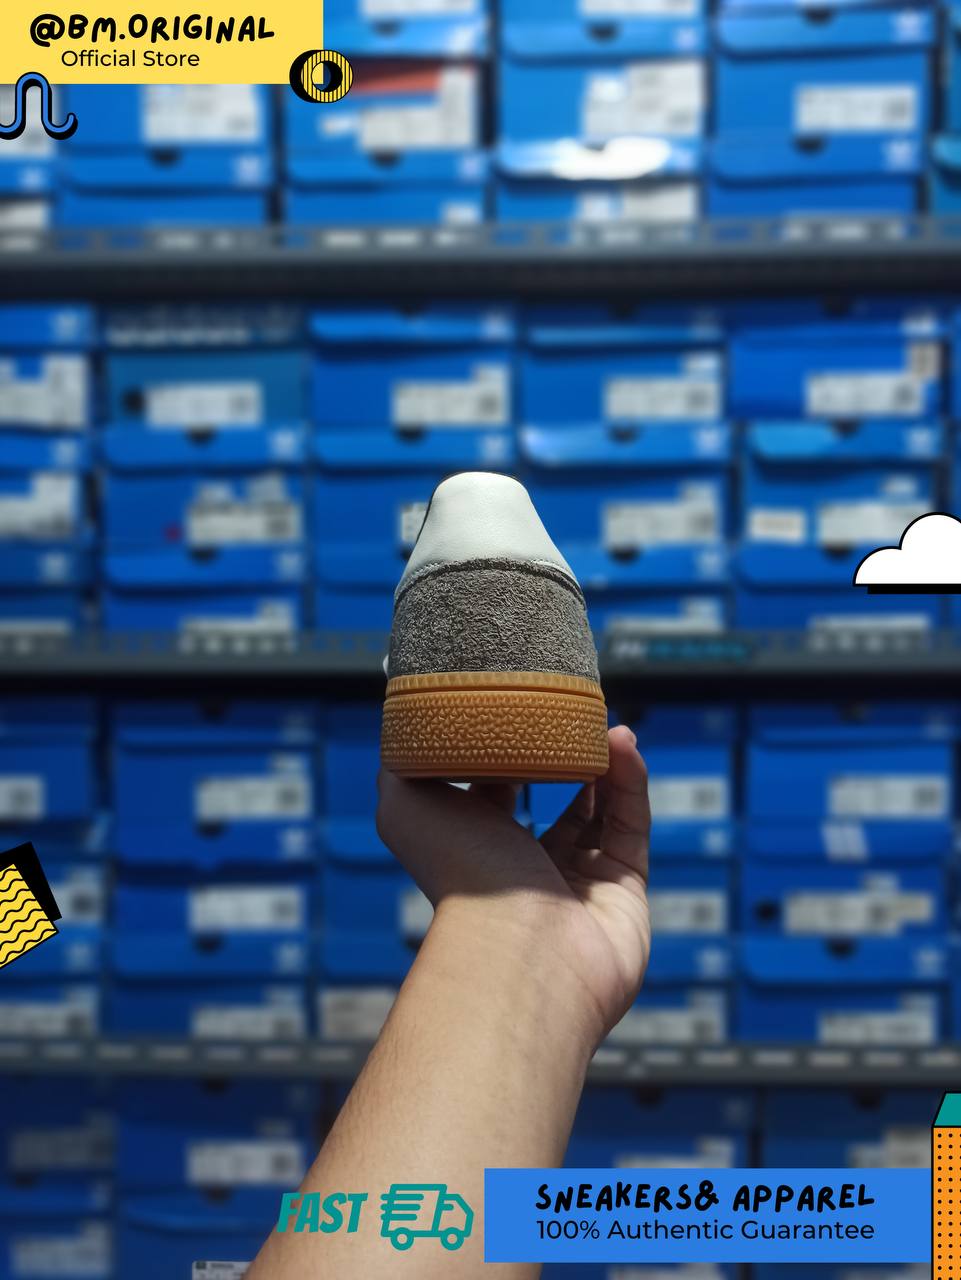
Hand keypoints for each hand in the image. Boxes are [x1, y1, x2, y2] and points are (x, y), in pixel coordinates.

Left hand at [376, 725, 650, 1047]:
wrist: (522, 949)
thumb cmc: (460, 874)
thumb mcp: (406, 807)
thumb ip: (400, 764)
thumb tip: (406, 727)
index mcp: (477, 852)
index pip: (494, 795)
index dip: (507, 752)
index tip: (519, 708)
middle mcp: (526, 873)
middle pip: (553, 805)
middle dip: (565, 758)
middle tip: (572, 714)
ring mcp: (579, 884)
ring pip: (600, 813)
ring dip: (604, 764)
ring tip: (604, 723)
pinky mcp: (625, 892)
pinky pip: (632, 826)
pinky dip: (631, 782)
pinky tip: (622, 742)